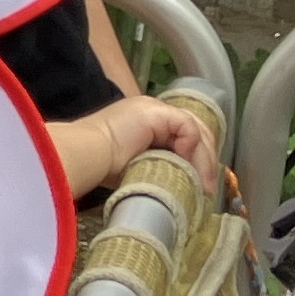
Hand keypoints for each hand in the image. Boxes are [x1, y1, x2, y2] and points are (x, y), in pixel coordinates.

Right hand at [57, 93, 214, 195]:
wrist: (87, 155)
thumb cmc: (100, 167)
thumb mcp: (137, 166)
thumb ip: (157, 165)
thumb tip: (181, 182)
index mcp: (143, 121)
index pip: (183, 134)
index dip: (197, 157)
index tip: (200, 183)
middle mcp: (151, 110)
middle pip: (195, 130)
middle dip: (206, 159)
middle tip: (207, 187)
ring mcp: (153, 108)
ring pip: (195, 129)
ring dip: (203, 158)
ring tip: (202, 183)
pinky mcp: (156, 111)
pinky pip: (187, 127)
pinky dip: (191, 147)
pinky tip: (185, 164)